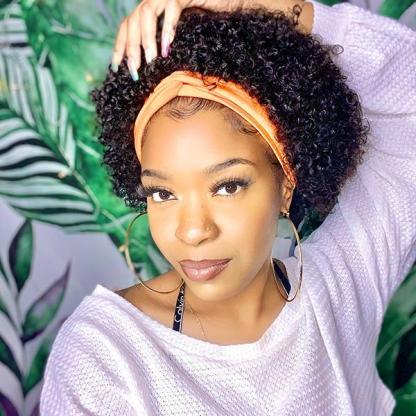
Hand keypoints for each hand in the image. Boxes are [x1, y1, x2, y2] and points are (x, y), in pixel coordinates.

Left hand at [111, 0, 311, 80]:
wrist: (239, 13)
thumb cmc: (214, 35)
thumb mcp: (186, 49)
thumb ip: (169, 56)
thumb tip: (156, 79)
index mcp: (154, 15)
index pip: (128, 27)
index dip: (119, 46)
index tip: (117, 67)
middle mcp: (158, 2)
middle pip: (131, 21)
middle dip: (129, 48)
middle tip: (135, 71)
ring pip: (146, 14)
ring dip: (146, 40)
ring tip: (152, 61)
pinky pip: (171, 8)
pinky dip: (168, 29)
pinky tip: (168, 49)